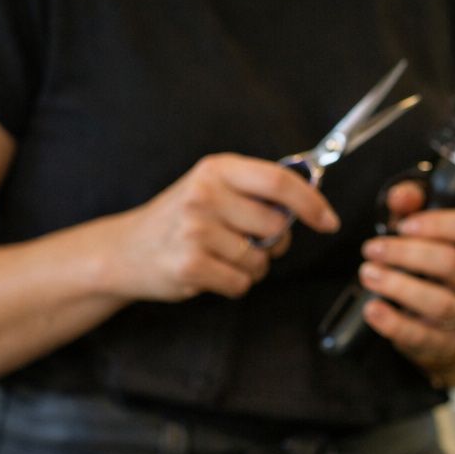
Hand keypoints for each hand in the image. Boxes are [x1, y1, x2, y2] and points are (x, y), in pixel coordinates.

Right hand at [106, 153, 339, 300]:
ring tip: (220, 255)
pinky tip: (210, 271)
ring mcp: (195, 230)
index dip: (312, 203)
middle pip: (276, 225)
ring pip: (260, 259)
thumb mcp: (214, 188)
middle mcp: (205, 194)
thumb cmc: (181, 219)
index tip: (329, 221)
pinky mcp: (189, 264)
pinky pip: (241, 283)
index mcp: (217, 169)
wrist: (125, 250)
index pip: (279, 181)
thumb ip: (257, 190)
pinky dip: (234, 284)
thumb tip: (313, 201)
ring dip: (251, 266)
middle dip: (274, 241)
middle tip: (246, 240)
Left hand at [357, 181, 454, 378]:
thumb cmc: (431, 264)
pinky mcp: (444, 343)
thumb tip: (400, 197)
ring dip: (399, 287)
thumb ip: (412, 205)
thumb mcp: (424, 228)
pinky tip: (372, 309)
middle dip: (406, 254)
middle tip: (371, 249)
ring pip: (441, 303)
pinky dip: (393, 324)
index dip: (439, 223)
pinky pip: (422, 337)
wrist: (449, 321)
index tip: (403, 225)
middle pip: (451, 264)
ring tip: (368, 274)